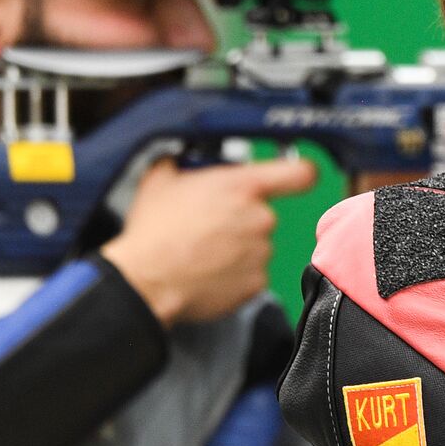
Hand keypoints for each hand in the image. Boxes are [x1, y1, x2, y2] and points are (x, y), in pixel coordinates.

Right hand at [101, 157, 316, 325]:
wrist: (145, 281)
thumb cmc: (153, 232)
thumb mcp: (162, 178)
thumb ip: (187, 164)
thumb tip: (188, 162)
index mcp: (243, 187)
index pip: (300, 173)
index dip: (299, 174)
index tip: (295, 177)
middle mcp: (260, 218)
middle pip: (264, 213)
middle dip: (241, 218)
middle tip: (209, 225)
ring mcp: (261, 253)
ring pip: (256, 245)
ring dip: (236, 247)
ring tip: (202, 252)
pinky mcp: (256, 283)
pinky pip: (251, 273)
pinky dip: (234, 274)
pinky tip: (207, 271)